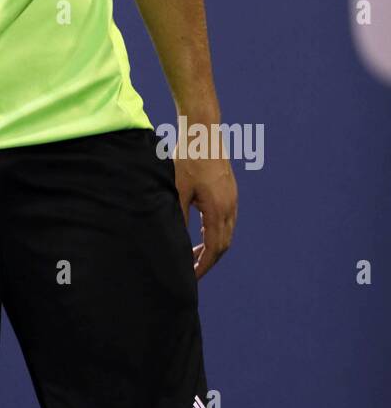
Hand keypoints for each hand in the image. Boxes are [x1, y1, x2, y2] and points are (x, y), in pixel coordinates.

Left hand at [173, 134, 237, 278]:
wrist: (203, 130)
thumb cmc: (188, 158)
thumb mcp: (178, 189)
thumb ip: (178, 217)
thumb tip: (176, 241)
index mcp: (218, 210)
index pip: (214, 250)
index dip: (203, 267)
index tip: (191, 277)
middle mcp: (230, 207)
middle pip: (223, 245)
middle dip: (207, 260)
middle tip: (189, 270)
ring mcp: (232, 199)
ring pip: (226, 233)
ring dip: (211, 246)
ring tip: (192, 253)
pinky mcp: (230, 191)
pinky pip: (226, 220)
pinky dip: (214, 232)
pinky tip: (198, 231)